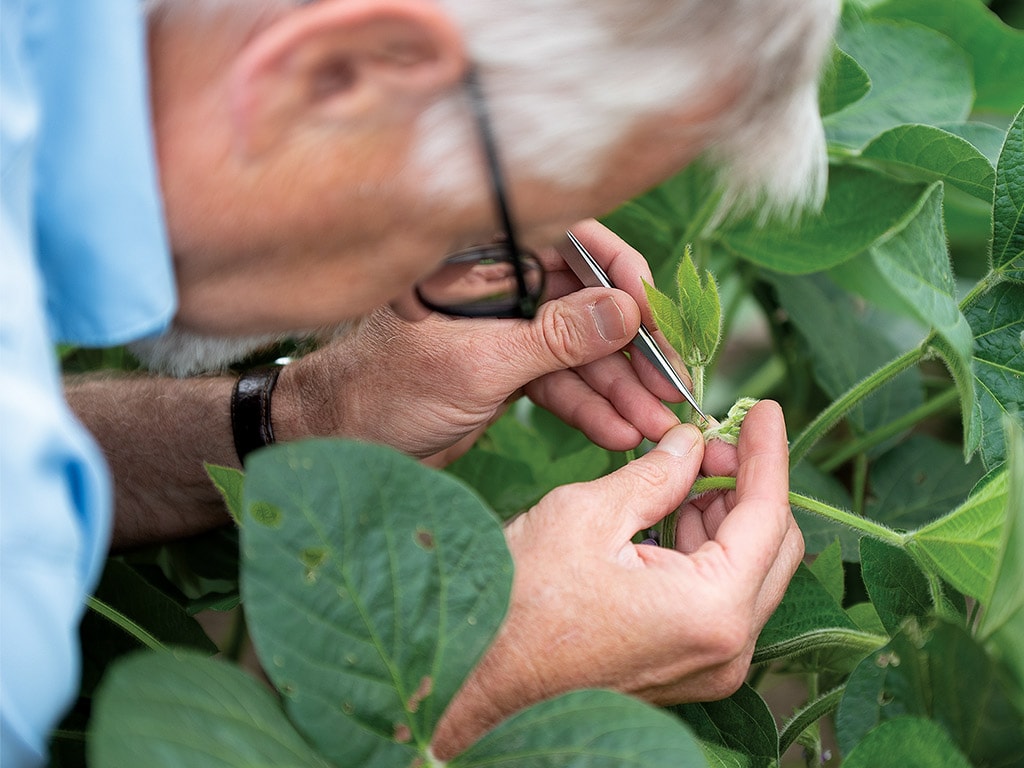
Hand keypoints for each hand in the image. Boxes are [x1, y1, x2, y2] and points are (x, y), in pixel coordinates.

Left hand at [273, 220, 684, 462]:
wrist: (336, 446)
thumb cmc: (382, 392)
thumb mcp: (475, 365)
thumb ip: (552, 338)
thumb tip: (626, 311)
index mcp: (480, 261)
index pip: (569, 243)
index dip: (619, 276)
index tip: (653, 317)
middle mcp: (497, 288)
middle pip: (585, 304)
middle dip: (630, 349)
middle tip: (671, 387)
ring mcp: (504, 332)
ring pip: (578, 352)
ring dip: (617, 389)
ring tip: (653, 425)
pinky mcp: (504, 374)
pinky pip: (559, 384)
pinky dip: (587, 409)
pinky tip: (617, 433)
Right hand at [431, 400, 801, 757]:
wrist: (477, 681)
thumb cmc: (520, 605)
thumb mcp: (587, 515)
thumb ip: (656, 474)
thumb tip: (690, 443)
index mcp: (711, 609)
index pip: (768, 514)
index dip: (766, 451)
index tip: (765, 411)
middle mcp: (726, 650)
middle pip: (774, 547)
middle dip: (748, 485)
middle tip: (710, 444)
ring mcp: (709, 669)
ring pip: (750, 573)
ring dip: (725, 518)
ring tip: (681, 477)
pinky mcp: (686, 672)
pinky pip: (719, 602)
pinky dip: (706, 554)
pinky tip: (670, 519)